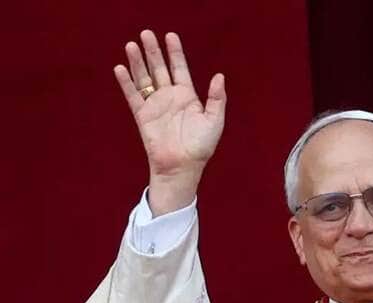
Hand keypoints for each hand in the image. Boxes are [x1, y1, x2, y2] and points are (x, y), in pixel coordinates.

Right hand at [114, 30, 226, 215]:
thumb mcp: (215, 120)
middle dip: (153, 51)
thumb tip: (219, 76)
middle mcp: (170, 97)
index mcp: (188, 96)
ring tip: (132, 45)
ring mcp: (155, 105)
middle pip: (159, 68)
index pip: (180, 68)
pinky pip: (133, 96)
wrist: (183, 166)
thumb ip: (217, 98)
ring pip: (144, 78)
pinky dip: (126, 83)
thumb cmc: (201, 146)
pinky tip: (120, 68)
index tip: (170, 36)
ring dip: (138, 62)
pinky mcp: (143, 116)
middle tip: (146, 33)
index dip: (175, 52)